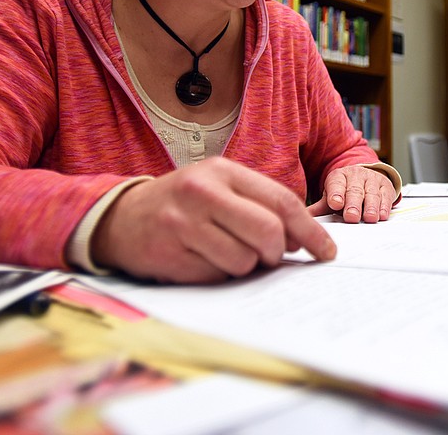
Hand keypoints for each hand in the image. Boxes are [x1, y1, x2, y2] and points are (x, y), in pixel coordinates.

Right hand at [91, 157, 335, 283]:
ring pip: (244, 260)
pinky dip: (218, 274)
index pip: (282, 201)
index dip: (310, 231)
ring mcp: (183, 223)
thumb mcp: (220, 188)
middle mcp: (203, 192)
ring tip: (224, 252)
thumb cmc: (183, 204)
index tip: (326, 252)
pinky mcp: (169, 254)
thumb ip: (259, 205)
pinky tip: (202, 259)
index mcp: (223, 171)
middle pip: (268, 232)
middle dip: (276, 253)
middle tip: (269, 257)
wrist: (121, 218)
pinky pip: (216, 276)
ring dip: (244, 266)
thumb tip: (303, 239)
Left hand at [307, 166, 395, 223]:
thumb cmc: (345, 190)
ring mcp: (372, 180)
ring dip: (371, 207)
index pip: (336, 184)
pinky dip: (384, 206)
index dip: (336, 194)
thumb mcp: (331, 195)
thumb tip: (303, 217)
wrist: (366, 176)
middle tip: (351, 217)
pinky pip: (385, 196)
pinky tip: (382, 215)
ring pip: (371, 194)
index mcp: (338, 177)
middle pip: (354, 191)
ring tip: (369, 218)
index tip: (335, 204)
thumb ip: (319, 207)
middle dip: (353, 204)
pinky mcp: (386, 186)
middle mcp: (356, 176)